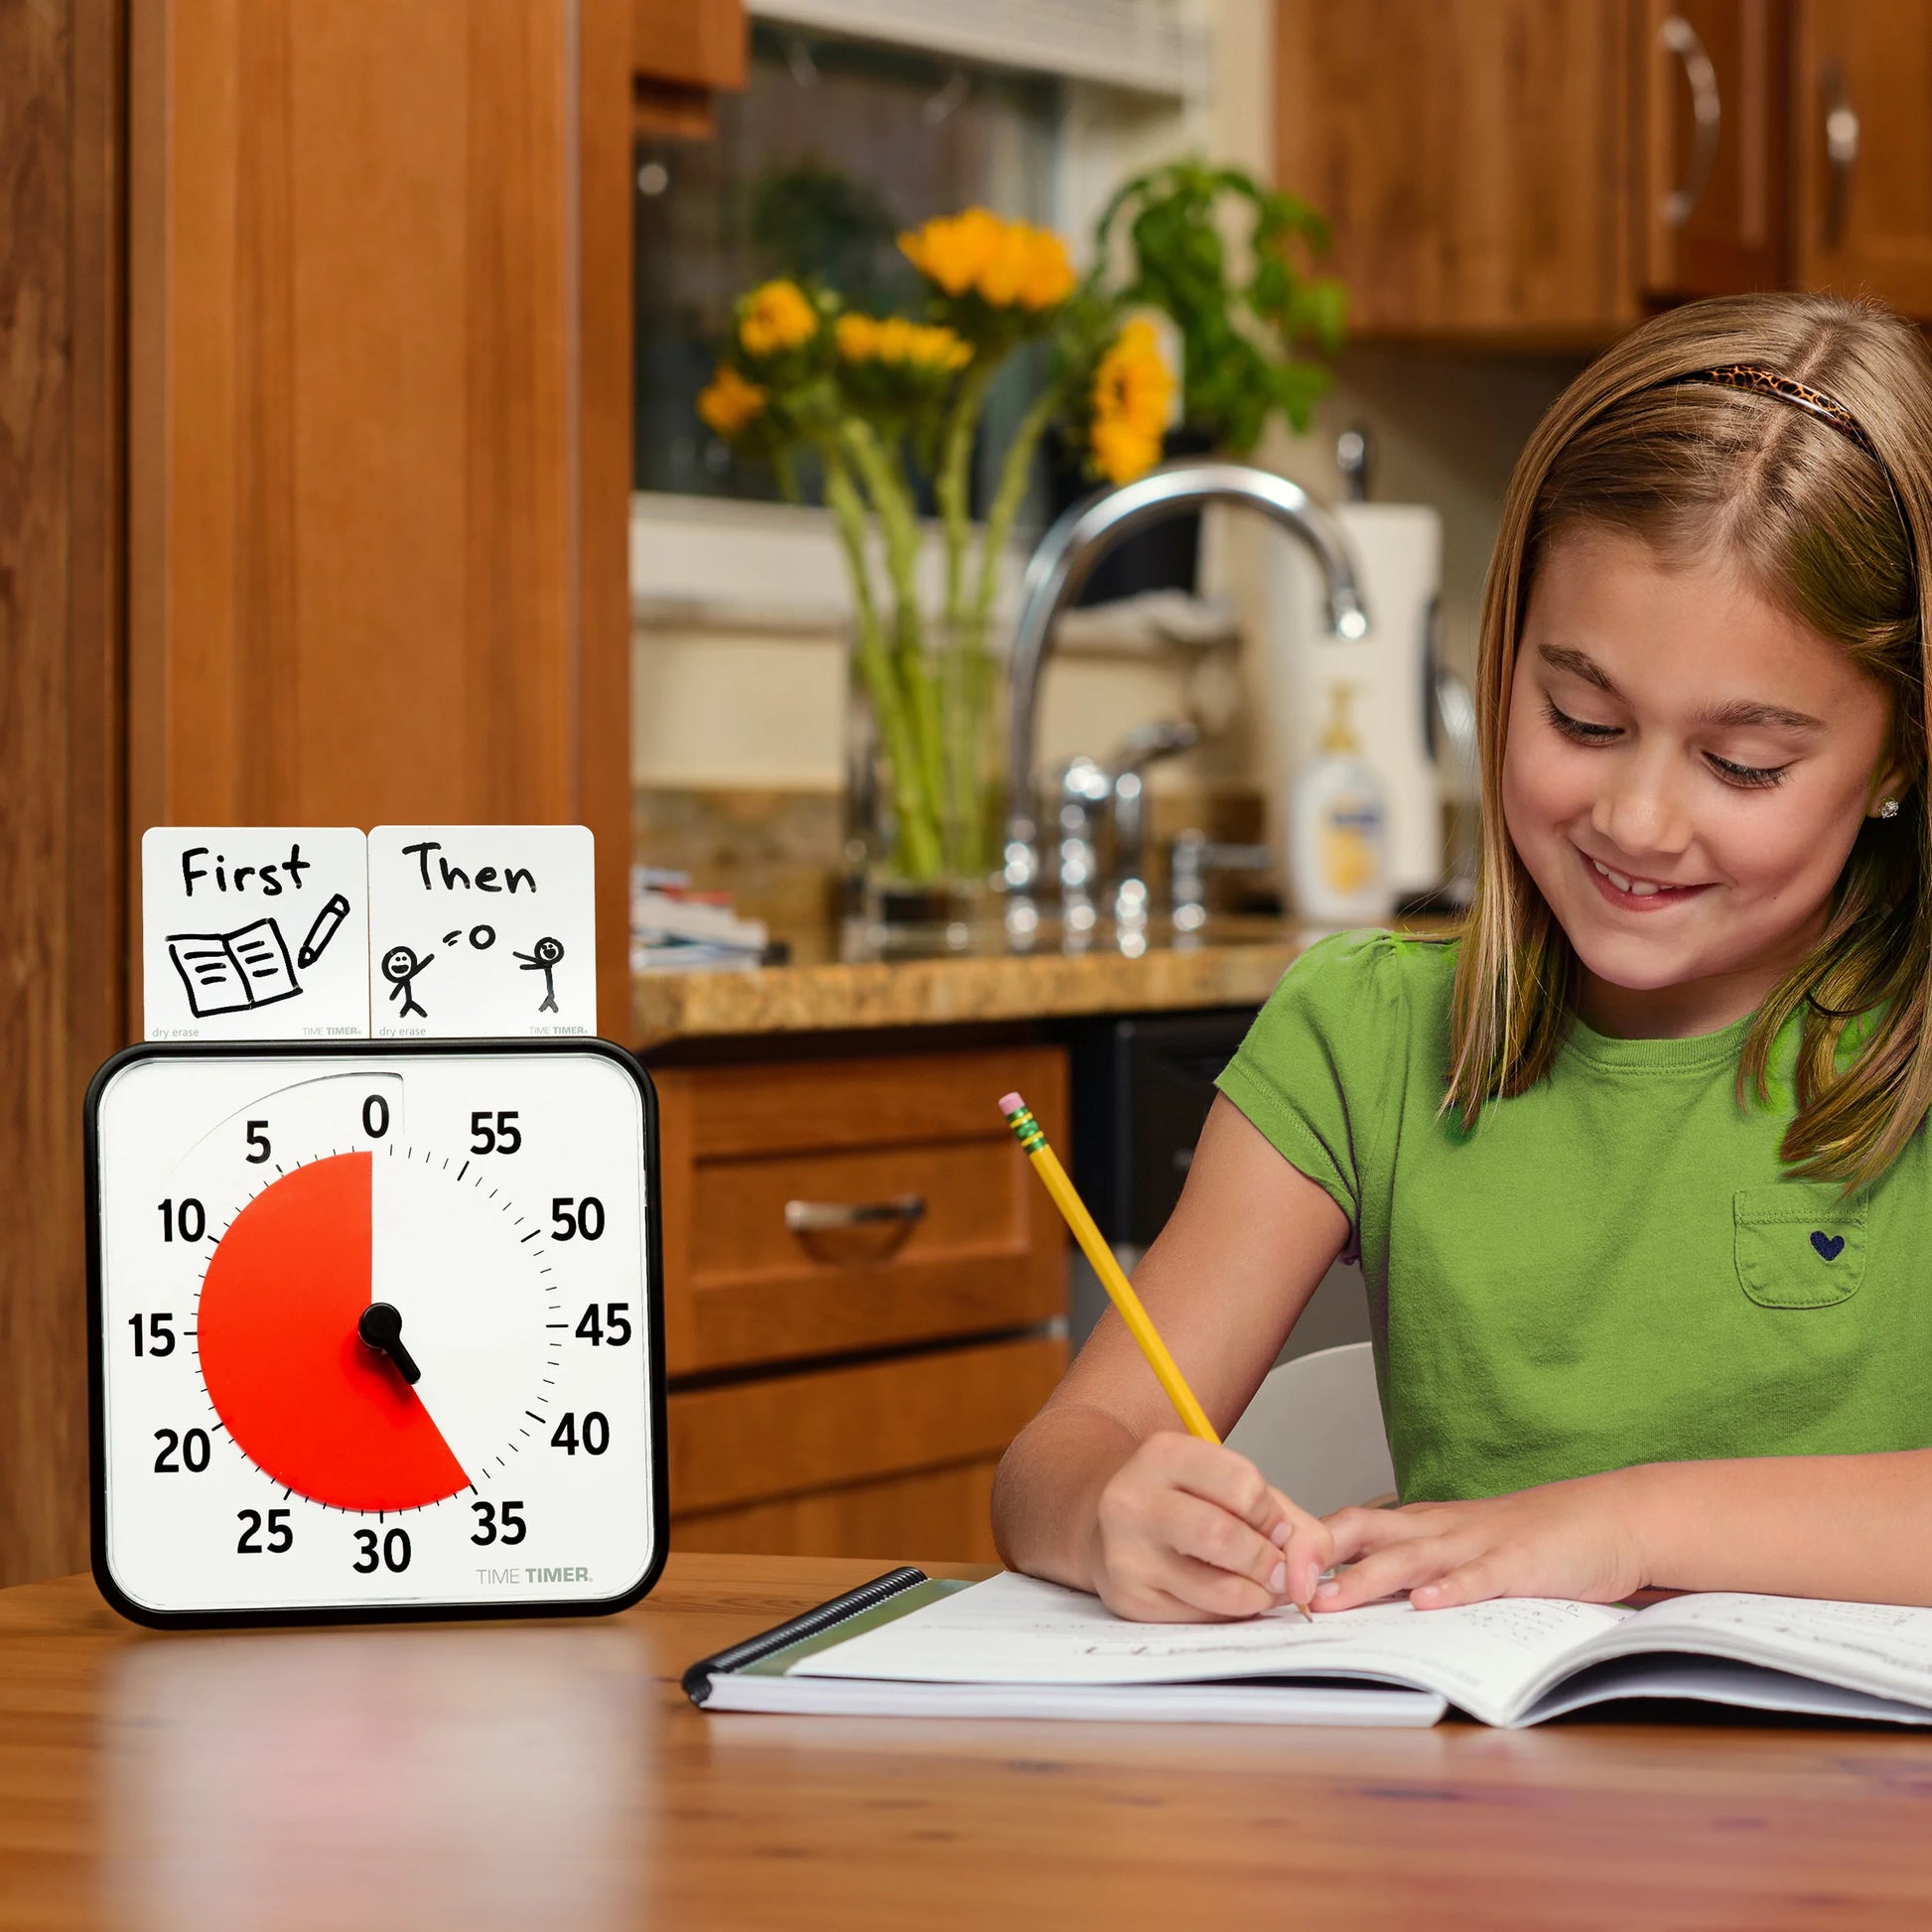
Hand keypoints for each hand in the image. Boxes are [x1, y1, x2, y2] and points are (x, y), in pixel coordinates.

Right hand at [1087, 1432, 1332, 1622]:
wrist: (1107, 1524)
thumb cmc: (1182, 1502)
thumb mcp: (1229, 1487)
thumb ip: (1289, 1522)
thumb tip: (1310, 1577)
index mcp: (1164, 1455)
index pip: (1243, 1485)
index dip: (1275, 1516)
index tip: (1279, 1530)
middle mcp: (1135, 1500)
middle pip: (1225, 1538)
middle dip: (1270, 1563)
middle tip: (1281, 1572)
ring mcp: (1126, 1553)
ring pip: (1219, 1590)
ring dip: (1258, 1596)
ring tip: (1259, 1586)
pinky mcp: (1130, 1600)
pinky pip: (1203, 1618)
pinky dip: (1229, 1613)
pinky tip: (1222, 1595)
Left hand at [1309, 1469, 1650, 1612]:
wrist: (1604, 1519)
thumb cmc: (1525, 1539)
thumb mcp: (1456, 1549)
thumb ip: (1408, 1569)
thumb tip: (1346, 1596)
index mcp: (1418, 1526)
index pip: (1346, 1526)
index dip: (1305, 1546)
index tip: (1269, 1573)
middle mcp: (1437, 1529)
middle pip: (1363, 1532)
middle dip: (1317, 1557)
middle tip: (1281, 1586)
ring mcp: (1476, 1543)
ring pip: (1410, 1557)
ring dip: (1366, 1578)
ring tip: (1330, 1599)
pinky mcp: (1517, 1563)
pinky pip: (1479, 1577)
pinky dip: (1452, 1590)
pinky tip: (1427, 1604)